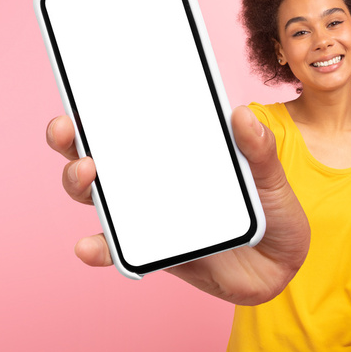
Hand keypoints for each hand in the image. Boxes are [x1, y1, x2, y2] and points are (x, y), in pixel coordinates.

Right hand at [46, 107, 309, 304]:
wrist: (282, 267)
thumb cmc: (272, 212)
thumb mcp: (270, 177)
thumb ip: (258, 150)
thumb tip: (242, 114)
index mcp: (180, 152)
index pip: (135, 123)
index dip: (104, 104)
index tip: (85, 84)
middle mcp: (155, 179)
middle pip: (102, 155)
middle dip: (74, 138)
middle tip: (68, 127)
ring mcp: (150, 214)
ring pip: (101, 197)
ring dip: (81, 183)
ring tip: (87, 172)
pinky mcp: (154, 250)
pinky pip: (120, 250)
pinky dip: (100, 249)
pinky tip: (90, 246)